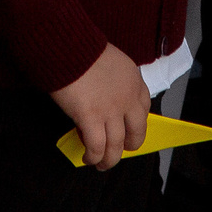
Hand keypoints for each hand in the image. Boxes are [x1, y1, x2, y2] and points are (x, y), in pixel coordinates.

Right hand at [51, 44, 150, 170]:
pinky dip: (93, 156)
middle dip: (129, 146)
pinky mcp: (91, 119)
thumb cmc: (81, 48)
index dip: (136, 124)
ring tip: (101, 164)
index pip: (144, 108)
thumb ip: (112, 81)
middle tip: (118, 151)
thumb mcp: (109, 61)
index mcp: (134, 81)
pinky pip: (96, 146)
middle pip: (136, 132)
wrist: (67, 46)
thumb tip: (101, 99)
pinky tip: (88, 158)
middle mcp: (127, 98)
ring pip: (116, 146)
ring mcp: (111, 110)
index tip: (128, 129)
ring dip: (109, 159)